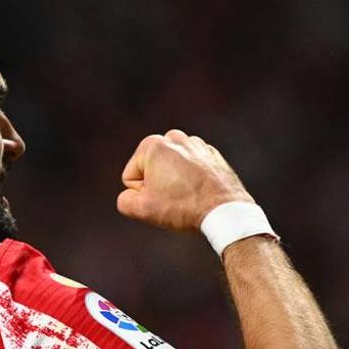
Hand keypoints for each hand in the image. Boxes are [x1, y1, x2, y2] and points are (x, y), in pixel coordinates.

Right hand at [116, 129, 254, 231]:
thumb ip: (124, 200)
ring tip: (188, 196)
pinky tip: (200, 192)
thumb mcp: (142, 209)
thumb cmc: (182, 207)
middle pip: (150, 170)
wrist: (224, 210)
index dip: (142, 193)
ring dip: (174, 182)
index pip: (131, 177)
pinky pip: (190, 169)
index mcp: (152, 145)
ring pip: (170, 169)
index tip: (160, 199)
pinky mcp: (210, 154)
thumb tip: (130, 195)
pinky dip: (192, 179)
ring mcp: (194, 144)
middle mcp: (173, 138)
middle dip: (157, 184)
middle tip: (173, 198)